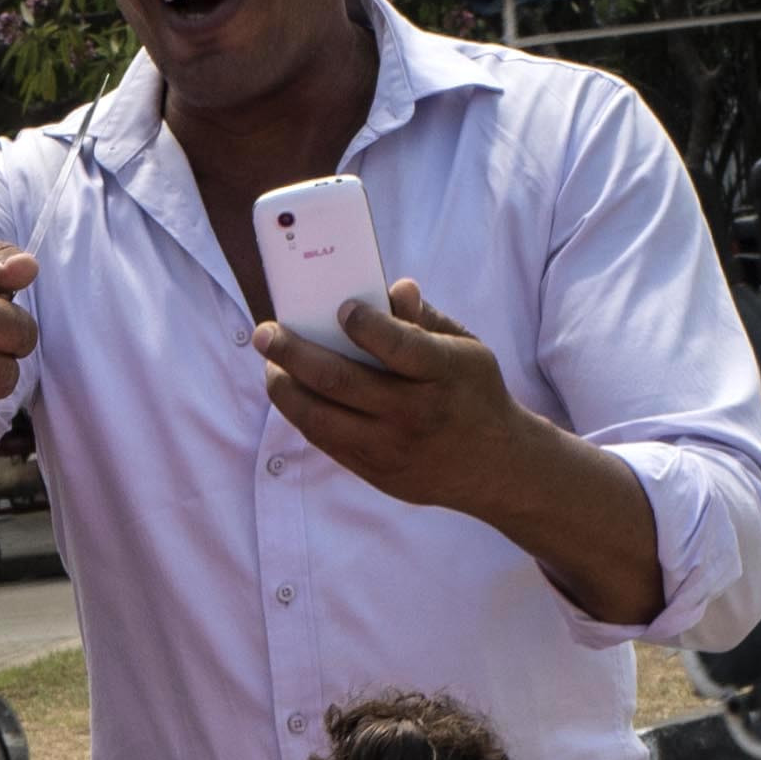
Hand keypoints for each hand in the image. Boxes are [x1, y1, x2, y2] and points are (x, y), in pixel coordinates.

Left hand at [260, 277, 549, 511]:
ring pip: (320, 418)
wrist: (494, 466)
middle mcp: (415, 413)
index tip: (341, 307)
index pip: (399, 346)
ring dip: (284, 388)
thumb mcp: (466, 349)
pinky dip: (301, 414)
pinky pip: (325, 441)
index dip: (366, 325)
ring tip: (270, 365)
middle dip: (294, 353)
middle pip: (341, 381)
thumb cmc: (473, 392)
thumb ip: (426, 318)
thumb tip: (395, 287)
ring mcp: (392, 447)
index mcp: (444, 373)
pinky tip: (291, 392)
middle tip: (266, 332)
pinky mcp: (375, 472)